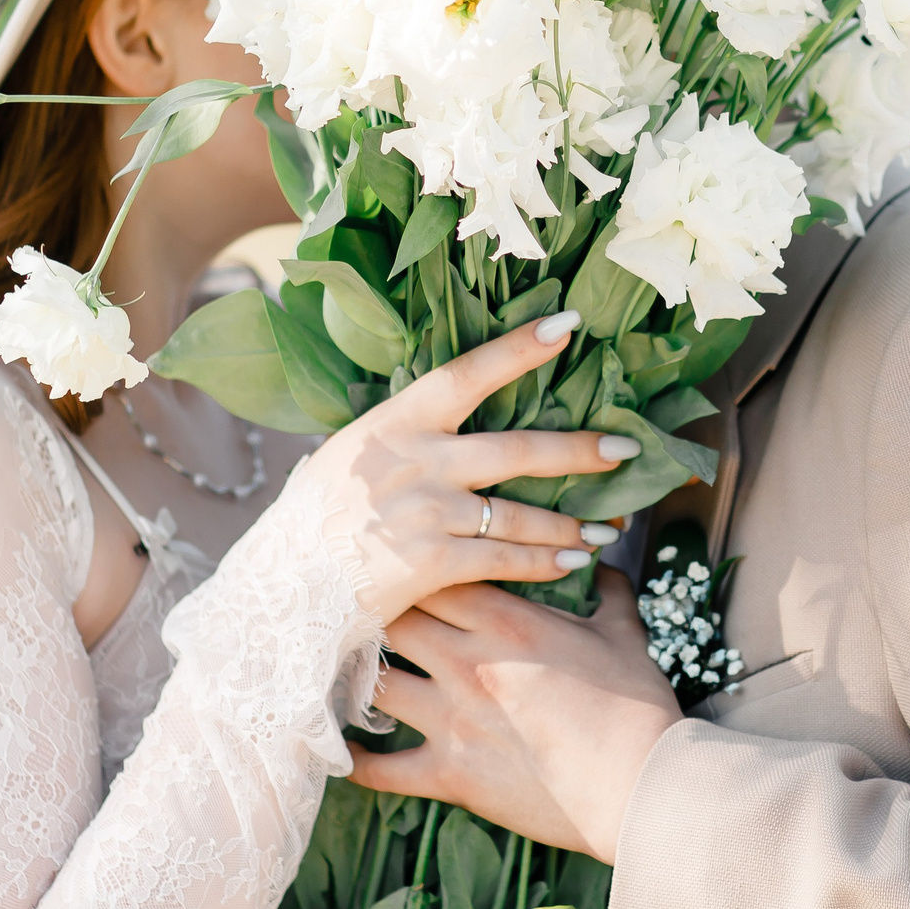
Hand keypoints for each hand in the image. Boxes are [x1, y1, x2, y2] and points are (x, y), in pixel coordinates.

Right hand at [298, 310, 636, 625]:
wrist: (284, 583)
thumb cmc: (316, 517)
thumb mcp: (350, 454)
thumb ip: (402, 434)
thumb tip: (448, 408)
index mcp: (394, 421)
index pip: (465, 373)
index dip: (519, 349)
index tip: (567, 324)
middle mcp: (416, 460)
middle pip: (516, 449)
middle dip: (578, 450)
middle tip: (626, 448)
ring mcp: (426, 512)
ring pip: (519, 514)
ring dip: (572, 523)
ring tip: (610, 528)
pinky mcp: (431, 563)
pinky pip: (504, 560)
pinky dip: (545, 561)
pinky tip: (575, 561)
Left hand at [349, 570, 679, 863]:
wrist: (642, 786)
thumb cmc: (637, 707)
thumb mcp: (625, 636)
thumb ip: (609, 592)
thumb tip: (609, 563)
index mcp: (505, 619)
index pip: (433, 571)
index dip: (414, 566)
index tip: (402, 566)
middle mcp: (466, 661)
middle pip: (390, 618)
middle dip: (377, 612)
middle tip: (361, 611)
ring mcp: (452, 719)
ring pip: (374, 685)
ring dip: (359, 679)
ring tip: (342, 673)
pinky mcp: (450, 775)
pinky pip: (384, 770)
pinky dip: (360, 764)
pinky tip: (344, 755)